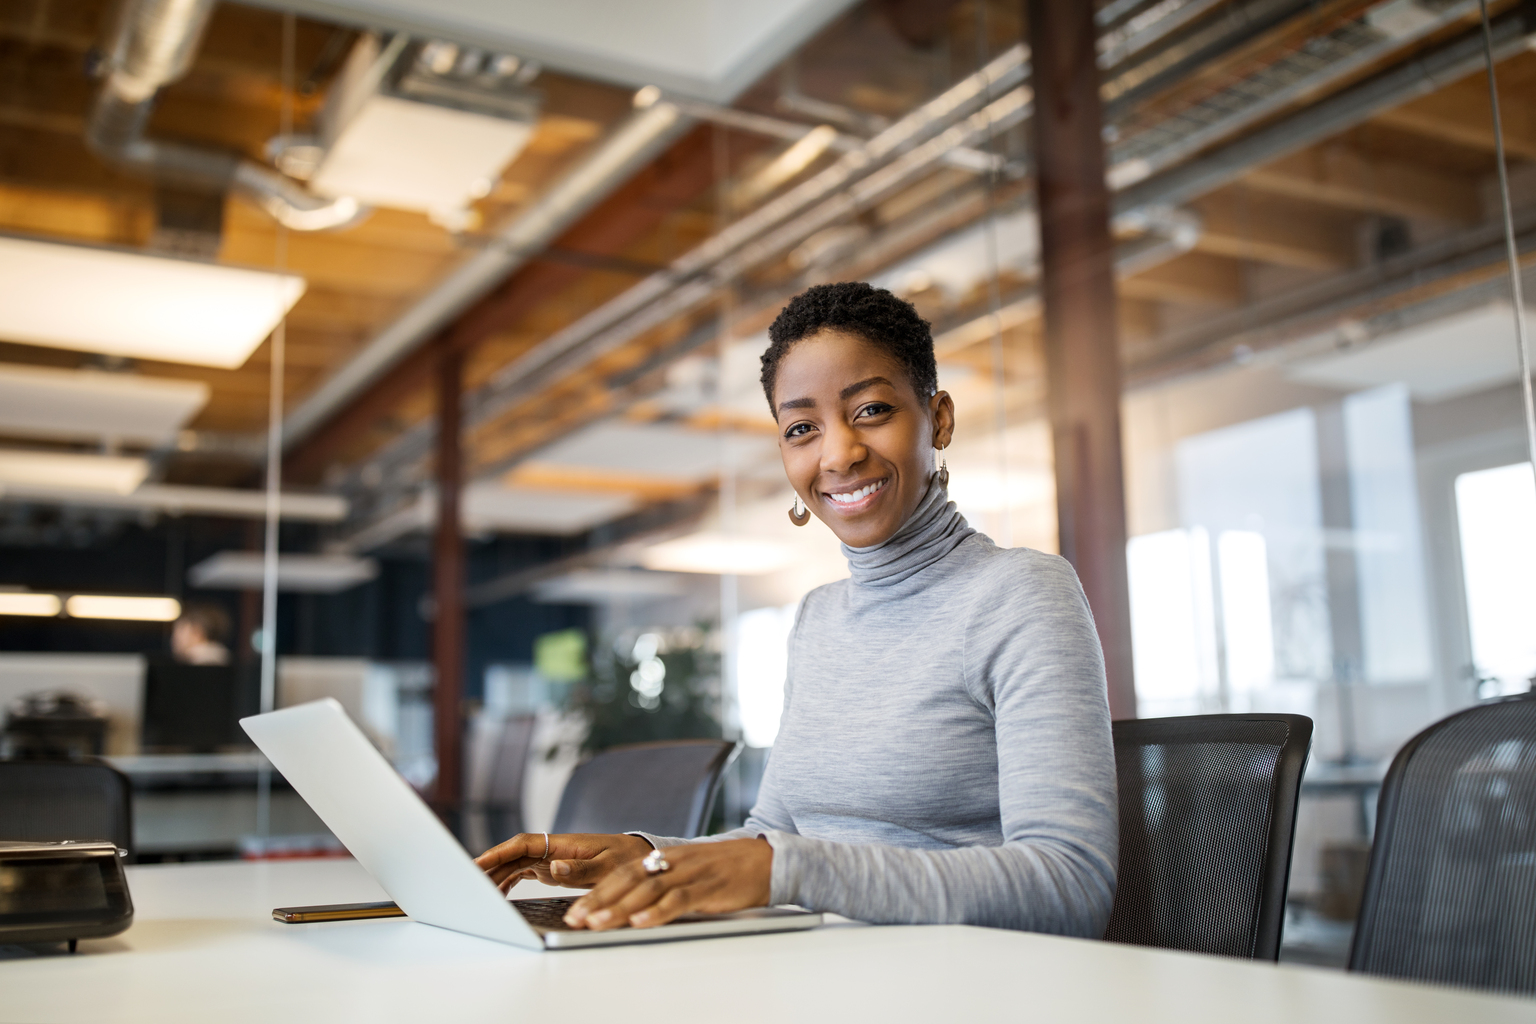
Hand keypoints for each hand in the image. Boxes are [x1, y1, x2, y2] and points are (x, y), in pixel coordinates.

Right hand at [474, 833, 652, 893]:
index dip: (498, 852)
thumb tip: (553, 867)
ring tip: (478, 895)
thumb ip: (581, 870)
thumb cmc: (625, 861)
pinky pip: (522, 872)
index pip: (523, 843)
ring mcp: (550, 857)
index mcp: (563, 843)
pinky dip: (507, 882)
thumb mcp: (608, 868)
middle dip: (490, 867)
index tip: (478, 863)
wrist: (637, 857)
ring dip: (496, 877)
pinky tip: (497, 895)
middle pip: (513, 855)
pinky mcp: (550, 867)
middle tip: (467, 885)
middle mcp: (552, 848)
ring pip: (514, 864)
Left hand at [562, 838, 771, 930]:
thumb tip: (630, 908)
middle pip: (628, 880)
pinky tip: (641, 922)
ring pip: (647, 889)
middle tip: (576, 919)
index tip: (576, 910)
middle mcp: (672, 862)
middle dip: (599, 900)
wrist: (765, 859)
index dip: (597, 891)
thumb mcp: (688, 872)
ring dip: (619, 907)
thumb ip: (662, 884)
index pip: (623, 873)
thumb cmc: (724, 870)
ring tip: (597, 923)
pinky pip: (679, 898)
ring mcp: (690, 873)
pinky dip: (658, 911)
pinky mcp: (708, 886)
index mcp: (665, 857)